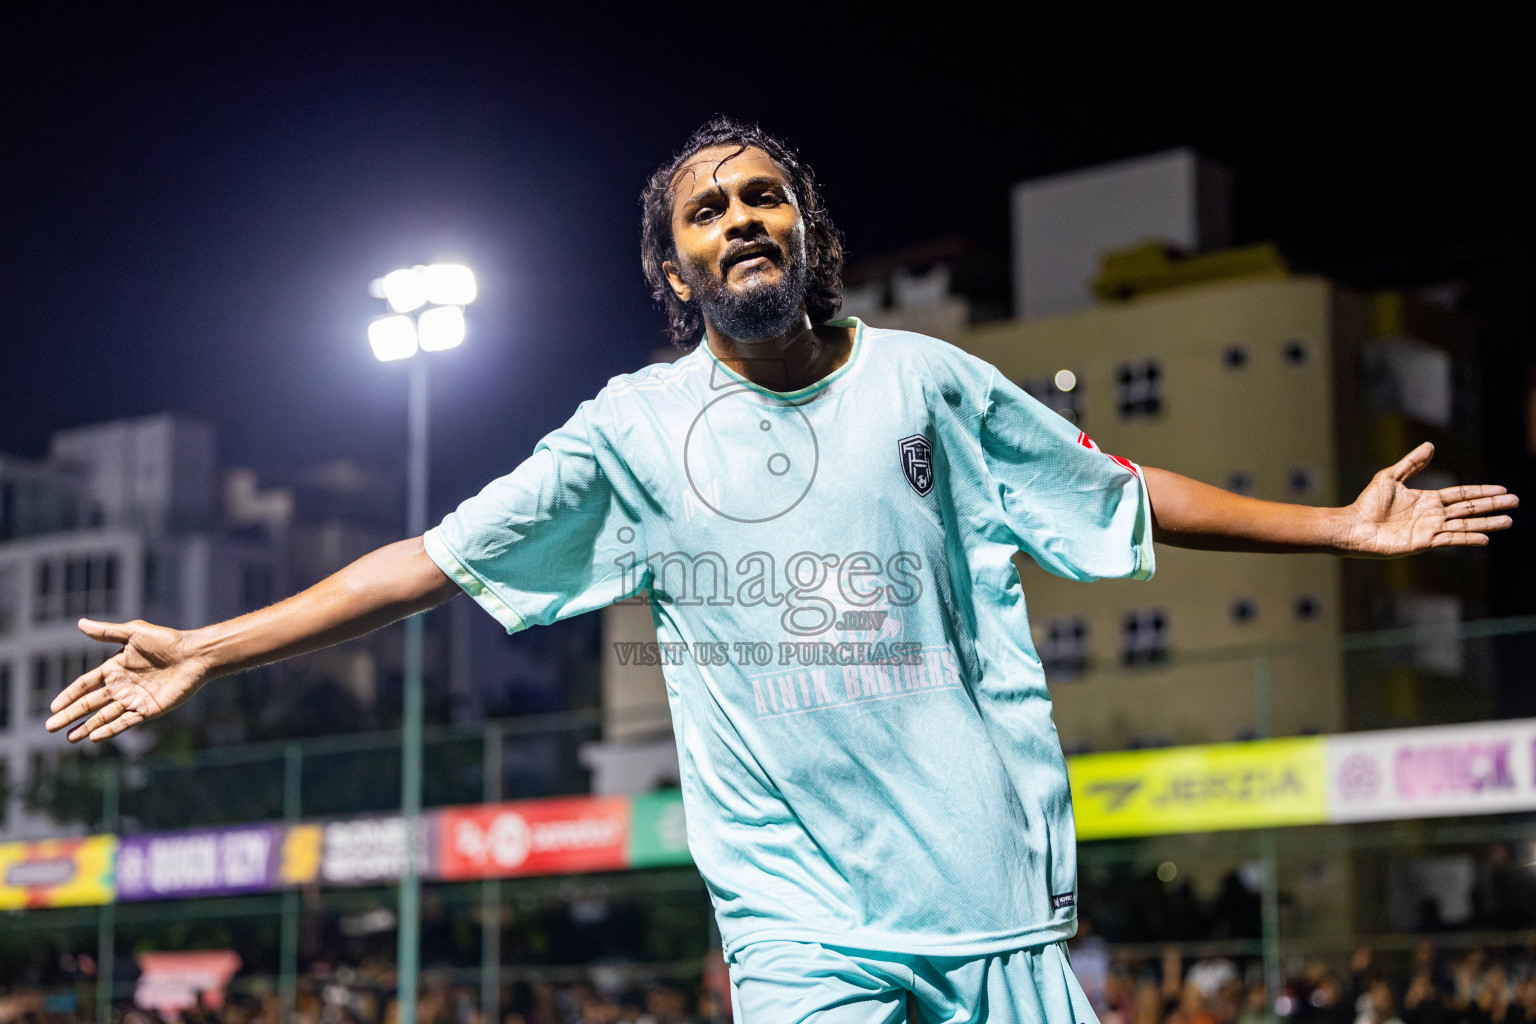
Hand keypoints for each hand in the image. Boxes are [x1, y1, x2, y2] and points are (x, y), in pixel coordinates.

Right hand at [44, 618, 213, 742]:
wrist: (195, 655)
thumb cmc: (167, 641)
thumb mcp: (134, 632)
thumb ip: (107, 632)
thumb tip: (80, 622)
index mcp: (115, 668)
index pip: (86, 685)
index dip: (69, 695)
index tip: (53, 706)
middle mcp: (122, 686)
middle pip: (90, 704)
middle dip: (71, 715)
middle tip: (50, 727)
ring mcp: (135, 699)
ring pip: (104, 716)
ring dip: (87, 727)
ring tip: (69, 738)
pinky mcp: (149, 709)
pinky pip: (125, 722)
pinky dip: (110, 730)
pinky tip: (95, 737)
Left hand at [1339, 443, 1517, 555]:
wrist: (1353, 526)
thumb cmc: (1367, 504)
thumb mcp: (1390, 477)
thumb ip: (1411, 463)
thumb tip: (1431, 445)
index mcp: (1427, 500)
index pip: (1461, 494)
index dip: (1481, 491)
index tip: (1501, 489)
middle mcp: (1432, 515)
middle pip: (1468, 508)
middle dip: (1491, 505)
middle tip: (1515, 501)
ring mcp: (1430, 529)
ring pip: (1465, 525)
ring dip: (1487, 523)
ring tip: (1508, 521)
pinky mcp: (1424, 542)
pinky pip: (1450, 540)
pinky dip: (1468, 539)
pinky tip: (1485, 538)